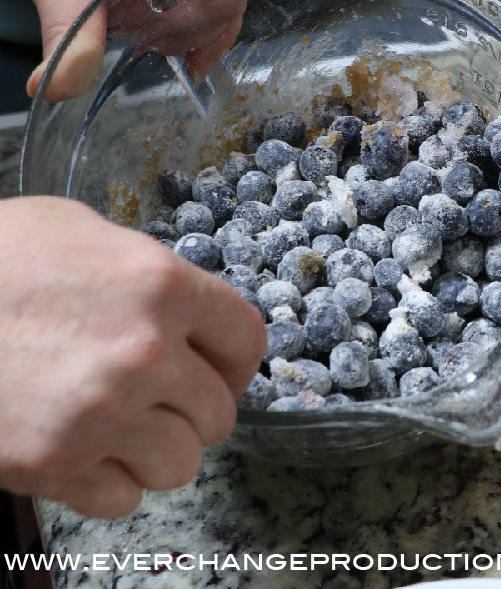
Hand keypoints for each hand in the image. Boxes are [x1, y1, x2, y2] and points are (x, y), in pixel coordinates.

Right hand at [0, 197, 265, 517]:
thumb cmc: (0, 254)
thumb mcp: (84, 231)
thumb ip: (148, 271)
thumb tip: (183, 307)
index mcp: (161, 285)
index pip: (247, 340)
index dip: (236, 360)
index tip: (220, 368)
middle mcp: (144, 353)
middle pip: (220, 413)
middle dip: (195, 406)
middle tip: (163, 396)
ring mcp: (100, 414)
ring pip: (181, 464)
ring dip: (158, 448)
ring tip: (125, 424)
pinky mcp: (53, 465)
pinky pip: (122, 498)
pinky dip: (110, 479)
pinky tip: (86, 447)